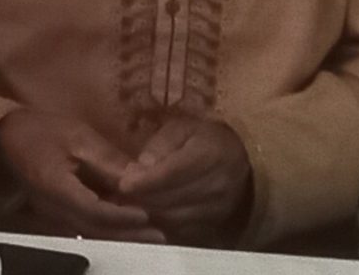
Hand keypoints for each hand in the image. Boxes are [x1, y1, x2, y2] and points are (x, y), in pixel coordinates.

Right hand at [0, 108, 160, 240]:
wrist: (0, 139)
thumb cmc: (37, 131)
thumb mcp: (74, 135)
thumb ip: (106, 159)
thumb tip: (140, 177)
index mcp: (56, 187)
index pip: (95, 212)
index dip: (122, 216)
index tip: (148, 215)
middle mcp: (54, 208)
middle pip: (96, 230)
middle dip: (129, 234)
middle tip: (161, 235)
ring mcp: (53, 214)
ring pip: (92, 231)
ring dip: (121, 234)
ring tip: (150, 233)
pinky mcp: (56, 213)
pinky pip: (84, 226)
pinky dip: (108, 228)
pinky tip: (127, 223)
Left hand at [112, 115, 251, 241]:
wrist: (239, 159)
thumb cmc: (203, 138)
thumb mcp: (181, 128)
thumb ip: (161, 144)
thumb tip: (141, 167)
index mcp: (209, 155)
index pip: (172, 173)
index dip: (146, 181)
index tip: (123, 184)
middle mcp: (218, 185)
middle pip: (172, 199)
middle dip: (142, 198)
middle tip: (119, 195)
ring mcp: (219, 207)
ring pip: (176, 217)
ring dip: (150, 212)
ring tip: (129, 203)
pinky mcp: (216, 222)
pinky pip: (184, 230)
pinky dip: (163, 224)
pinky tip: (147, 214)